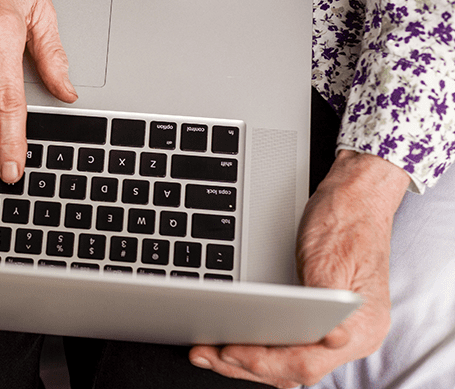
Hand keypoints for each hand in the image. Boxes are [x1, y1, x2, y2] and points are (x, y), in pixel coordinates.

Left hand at [189, 150, 409, 387]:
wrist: (358, 196)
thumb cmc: (346, 221)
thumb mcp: (331, 257)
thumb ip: (327, 299)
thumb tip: (333, 338)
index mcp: (362, 326)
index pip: (306, 362)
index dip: (264, 362)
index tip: (230, 351)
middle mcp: (352, 337)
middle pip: (292, 370)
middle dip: (244, 365)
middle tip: (205, 354)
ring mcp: (337, 333)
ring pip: (287, 364)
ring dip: (246, 362)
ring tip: (209, 353)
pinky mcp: (320, 323)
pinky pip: (288, 348)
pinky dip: (258, 350)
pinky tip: (234, 345)